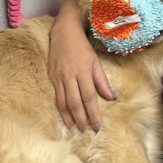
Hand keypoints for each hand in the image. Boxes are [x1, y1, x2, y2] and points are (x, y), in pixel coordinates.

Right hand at [46, 13, 115, 132]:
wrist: (63, 32)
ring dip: (68, 118)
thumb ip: (102, 80)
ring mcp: (57, 77)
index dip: (93, 113)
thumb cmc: (82, 46)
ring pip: (62, 102)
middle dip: (81, 119)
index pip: (89, 97)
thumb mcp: (95, 61)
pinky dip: (59, 109)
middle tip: (87, 131)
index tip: (97, 126)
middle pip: (75, 102)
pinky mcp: (50, 77)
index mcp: (83, 71)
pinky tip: (63, 117)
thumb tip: (112, 98)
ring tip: (74, 129)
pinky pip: (54, 96)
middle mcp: (69, 75)